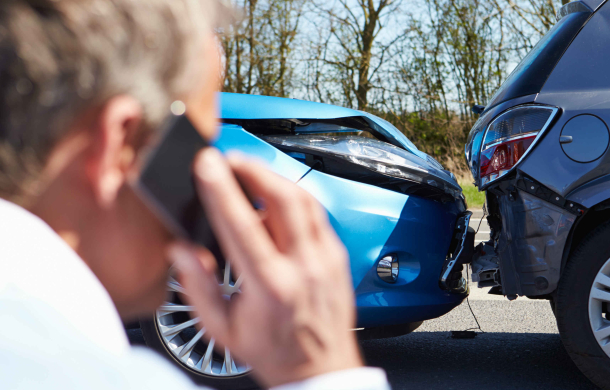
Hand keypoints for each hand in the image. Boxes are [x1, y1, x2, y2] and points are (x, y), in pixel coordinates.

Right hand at [168, 148, 362, 387]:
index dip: (222, 189)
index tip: (206, 164)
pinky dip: (293, 198)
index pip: (243, 224)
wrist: (321, 369)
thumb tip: (180, 250)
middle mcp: (304, 267)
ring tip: (248, 172)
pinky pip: (317, 213)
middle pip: (283, 198)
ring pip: (304, 199)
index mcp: (270, 287)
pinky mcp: (338, 255)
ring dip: (274, 178)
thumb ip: (198, 287)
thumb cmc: (273, 351)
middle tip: (229, 159)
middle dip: (253, 168)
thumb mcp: (223, 329)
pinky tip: (275, 199)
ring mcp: (326, 258)